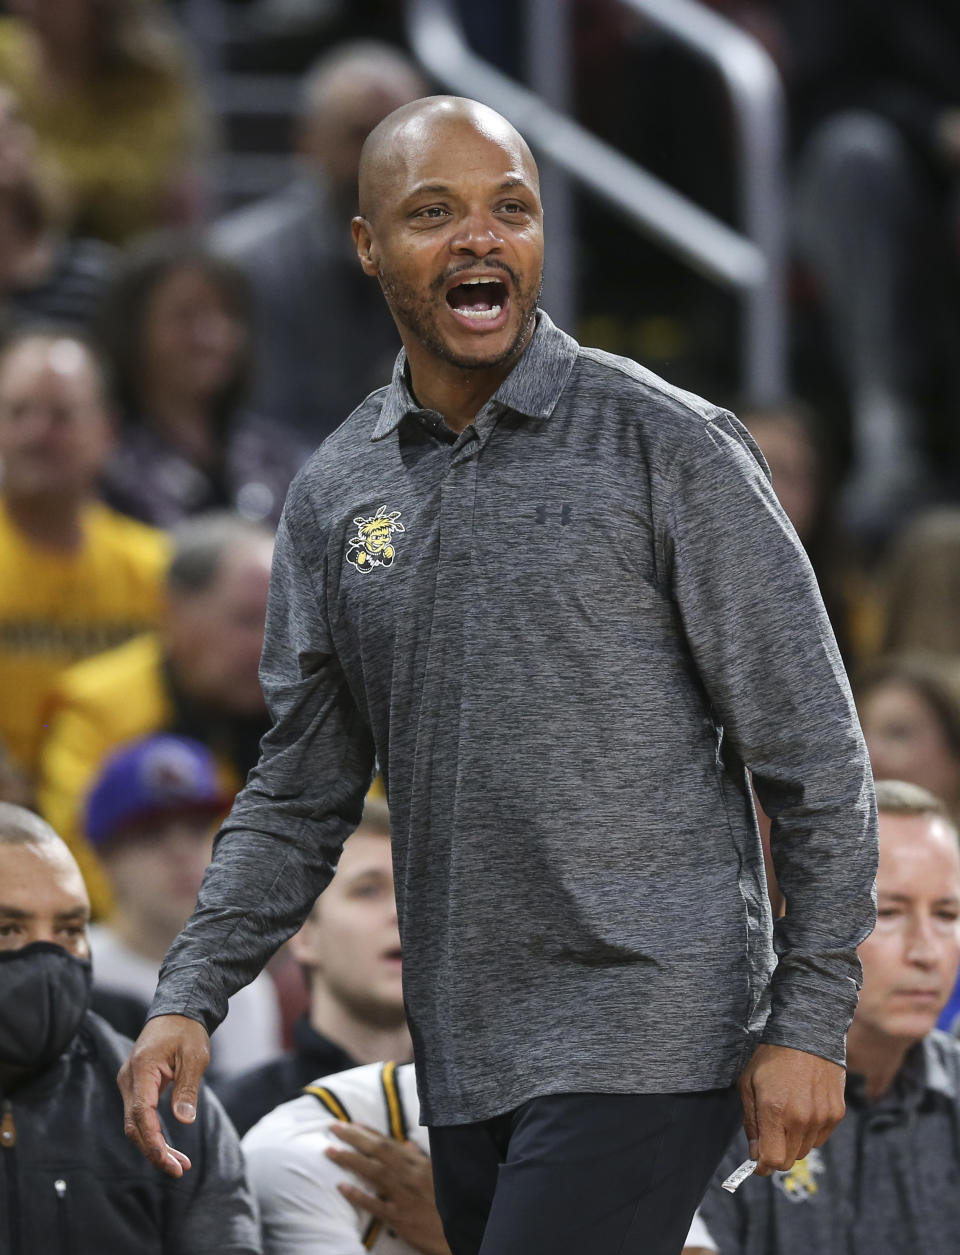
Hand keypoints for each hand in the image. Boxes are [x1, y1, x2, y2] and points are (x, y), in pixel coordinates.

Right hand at [117, 1013, 210, 1177]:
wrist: (177, 1011)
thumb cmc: (187, 1031)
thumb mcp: (195, 1057)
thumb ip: (187, 1089)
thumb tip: (184, 1122)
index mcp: (142, 1069)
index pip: (142, 1113)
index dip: (153, 1140)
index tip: (168, 1160)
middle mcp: (129, 1079)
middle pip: (134, 1125)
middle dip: (154, 1151)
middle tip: (179, 1170)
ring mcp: (129, 1083)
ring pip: (135, 1124)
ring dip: (154, 1146)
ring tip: (179, 1165)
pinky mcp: (135, 1087)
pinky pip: (140, 1116)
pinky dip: (153, 1133)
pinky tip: (169, 1148)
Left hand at [326, 1123, 450, 1254]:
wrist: (462, 1233)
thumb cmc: (449, 1204)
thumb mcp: (440, 1176)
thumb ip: (421, 1159)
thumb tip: (408, 1144)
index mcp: (420, 1164)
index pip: (390, 1143)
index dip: (369, 1132)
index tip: (352, 1124)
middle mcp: (410, 1176)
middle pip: (377, 1151)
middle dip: (353, 1137)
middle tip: (333, 1127)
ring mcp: (404, 1196)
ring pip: (373, 1172)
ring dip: (349, 1159)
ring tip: (329, 1151)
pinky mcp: (400, 1218)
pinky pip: (375, 1205)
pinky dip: (358, 1195)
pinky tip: (341, 1186)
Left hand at [739, 1043, 844, 1174]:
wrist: (806, 1033)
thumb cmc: (771, 1056)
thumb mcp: (748, 1083)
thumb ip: (751, 1122)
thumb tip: (755, 1153)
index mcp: (775, 1110)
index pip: (772, 1160)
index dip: (762, 1165)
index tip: (756, 1162)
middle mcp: (801, 1118)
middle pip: (788, 1160)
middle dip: (775, 1152)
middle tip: (769, 1134)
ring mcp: (822, 1117)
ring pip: (804, 1150)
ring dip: (792, 1142)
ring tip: (786, 1114)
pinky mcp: (836, 1114)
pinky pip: (820, 1138)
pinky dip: (809, 1132)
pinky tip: (802, 1109)